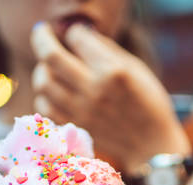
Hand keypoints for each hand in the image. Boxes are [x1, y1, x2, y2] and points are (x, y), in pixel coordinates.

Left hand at [30, 23, 191, 175]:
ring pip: (43, 82)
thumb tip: (77, 33)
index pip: (77, 38)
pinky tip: (53, 90)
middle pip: (50, 56)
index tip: (76, 34)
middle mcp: (94, 90)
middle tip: (41, 32)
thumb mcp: (136, 68)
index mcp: (113, 71)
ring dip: (42, 68)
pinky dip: (44, 94)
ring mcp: (81, 111)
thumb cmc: (147, 101)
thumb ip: (106, 48)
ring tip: (49, 66)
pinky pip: (44, 107)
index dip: (74, 32)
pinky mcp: (74, 127)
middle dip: (41, 37)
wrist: (150, 144)